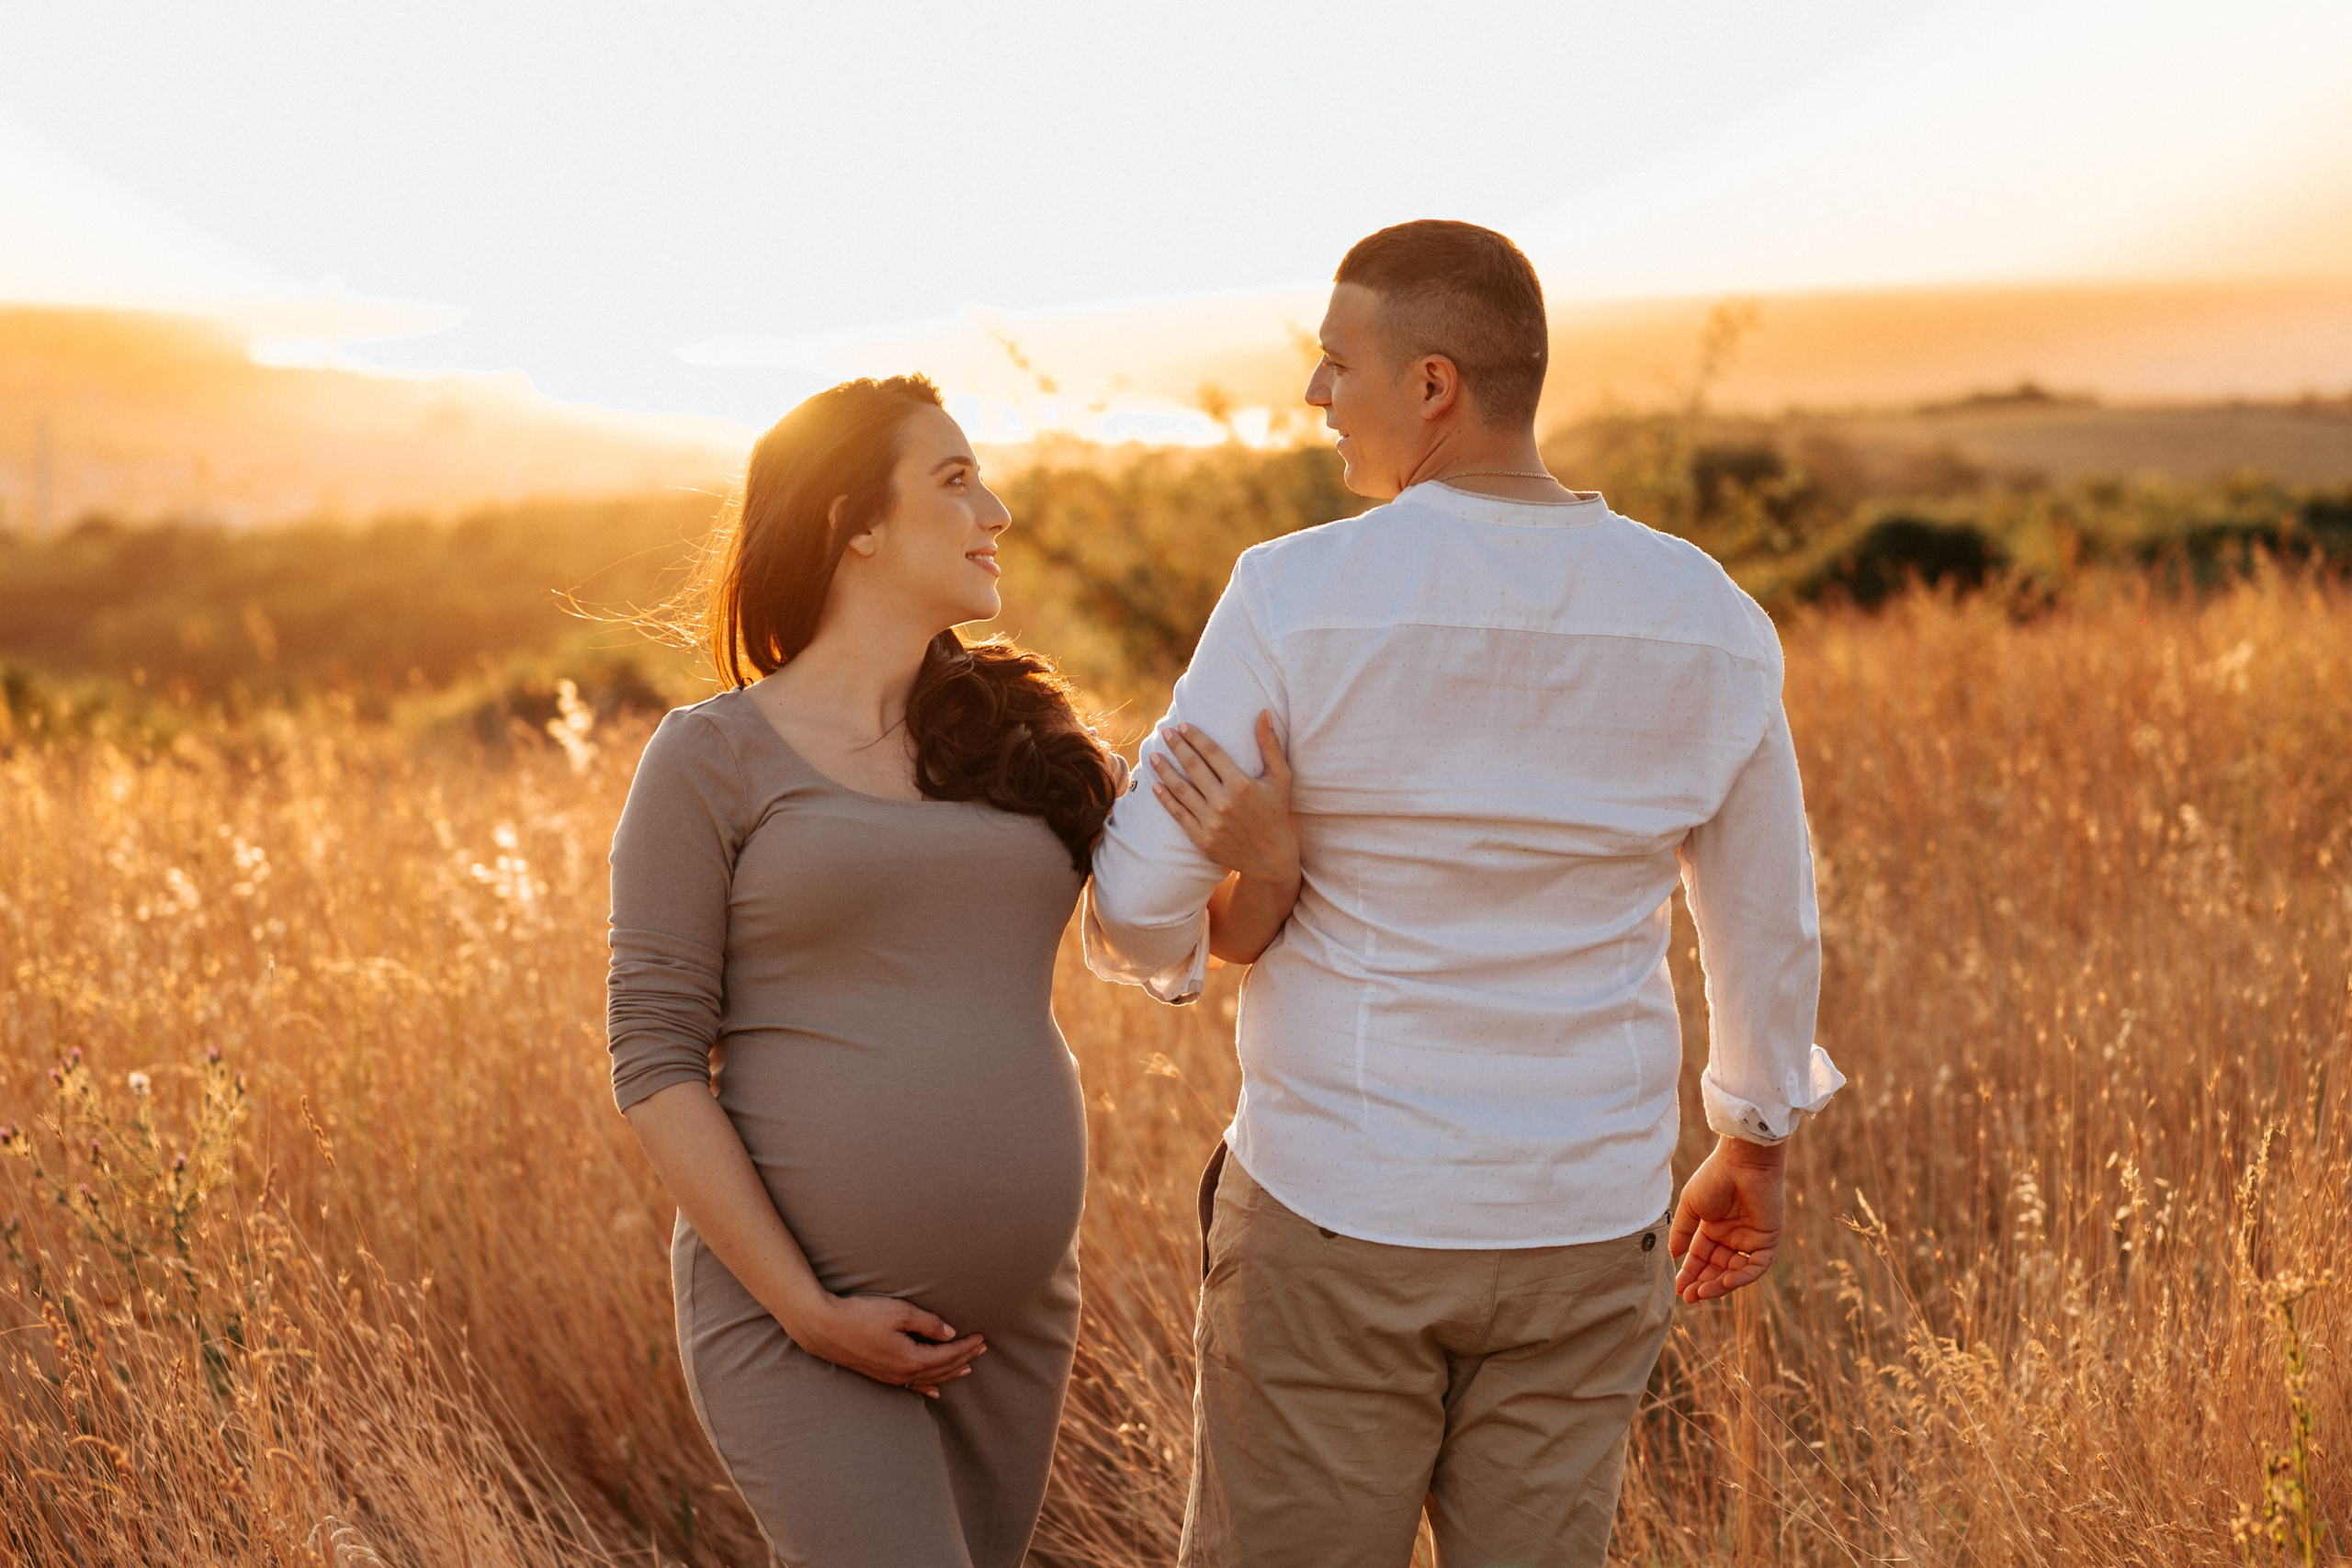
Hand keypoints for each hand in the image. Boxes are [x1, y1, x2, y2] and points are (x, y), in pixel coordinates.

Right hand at [785, 1292, 986, 1397]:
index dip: (967, 1346)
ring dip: (950, 1372)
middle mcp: (903, 1374)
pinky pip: (911, 1386)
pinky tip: (935, 1392)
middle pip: (942, 1369)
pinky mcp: (880, 1375)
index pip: (948, 1355)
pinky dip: (927, 1388)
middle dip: (964, 1358)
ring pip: (929, 1379)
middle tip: (982, 1348)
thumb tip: (949, 1334)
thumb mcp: (899, 1312)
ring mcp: (891, 1377)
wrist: (824, 1327)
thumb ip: (928, 1324)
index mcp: (911, 1359)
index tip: (981, 1337)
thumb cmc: (861, 1315)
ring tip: (968, 1367)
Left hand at [1150, 713, 1298, 885]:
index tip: (1181, 725)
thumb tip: (1264, 713)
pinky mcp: (1202, 838)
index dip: (1194, 737)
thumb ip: (1270, 745)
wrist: (1271, 858)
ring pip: (1181, 790)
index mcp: (1242, 785)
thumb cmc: (1276, 812)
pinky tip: (1156, 785)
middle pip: (1193, 767)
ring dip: (1164, 770)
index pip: (1212, 753)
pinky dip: (1165, 799)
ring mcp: (1211, 822)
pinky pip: (1178, 814)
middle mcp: (1224, 802)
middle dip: (1176, 747)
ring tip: (1153, 755)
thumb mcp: (1280, 777)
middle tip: (1164, 732)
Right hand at [1668, 1136, 1786, 1302]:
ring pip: (1735, 1271)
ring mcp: (1750, 1239)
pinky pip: (1756, 1266)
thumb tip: (1674, 1256)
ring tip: (1702, 1292)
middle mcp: (1732, 1236)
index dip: (1690, 1274)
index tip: (1678, 1288)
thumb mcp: (1691, 1206)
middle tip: (1688, 1296)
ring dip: (1720, 1284)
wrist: (1742, 1163)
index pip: (1701, 1258)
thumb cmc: (1714, 1178)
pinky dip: (1742, 1276)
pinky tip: (1726, 1281)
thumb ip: (1683, 1232)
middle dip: (1703, 1284)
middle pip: (1717, 1269)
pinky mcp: (1768, 1240)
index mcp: (1713, 1228)